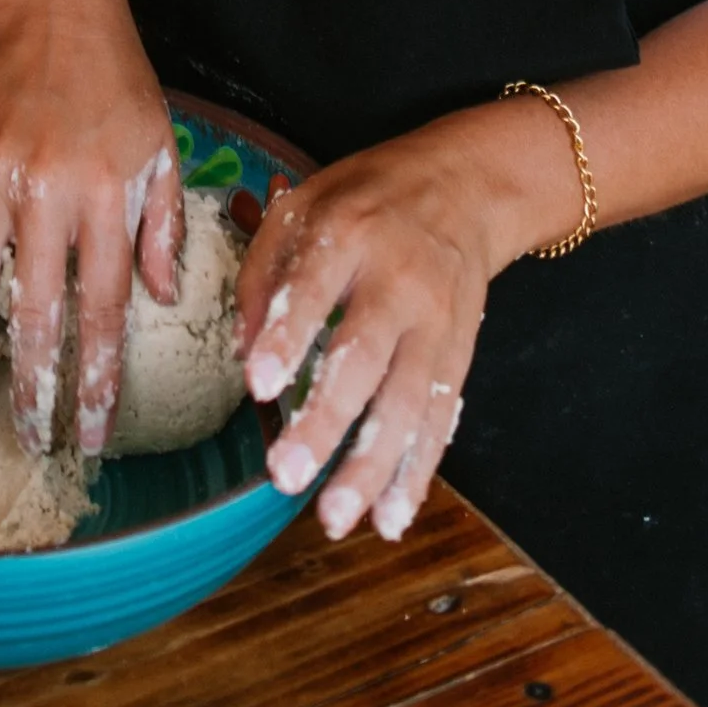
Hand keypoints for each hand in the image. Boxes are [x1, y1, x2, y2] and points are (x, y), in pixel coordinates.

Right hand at [0, 0, 181, 458]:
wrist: (62, 15)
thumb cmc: (121, 88)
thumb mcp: (163, 153)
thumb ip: (162, 229)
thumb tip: (157, 299)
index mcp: (105, 196)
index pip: (104, 307)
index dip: (97, 378)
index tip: (92, 434)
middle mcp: (48, 191)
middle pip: (39, 308)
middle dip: (36, 385)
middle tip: (33, 441)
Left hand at [235, 125, 509, 543]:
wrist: (465, 188)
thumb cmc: (368, 199)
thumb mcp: (305, 203)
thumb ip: (265, 271)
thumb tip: (242, 350)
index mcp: (349, 232)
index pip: (314, 287)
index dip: (287, 335)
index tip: (260, 385)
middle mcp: (398, 280)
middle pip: (364, 357)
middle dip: (325, 420)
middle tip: (285, 474)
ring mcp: (437, 322)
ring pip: (408, 403)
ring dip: (371, 467)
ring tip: (334, 517)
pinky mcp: (461, 355)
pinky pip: (441, 422)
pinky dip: (417, 474)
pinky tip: (390, 518)